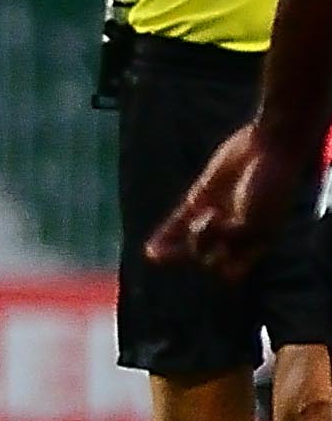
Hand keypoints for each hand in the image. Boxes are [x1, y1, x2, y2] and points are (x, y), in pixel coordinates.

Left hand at [148, 125, 319, 279]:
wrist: (267, 149)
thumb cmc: (269, 188)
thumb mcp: (256, 220)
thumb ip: (233, 239)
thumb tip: (207, 251)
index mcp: (255, 245)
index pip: (233, 271)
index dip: (225, 269)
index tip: (225, 254)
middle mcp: (234, 234)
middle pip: (207, 258)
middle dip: (202, 247)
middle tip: (213, 218)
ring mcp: (216, 215)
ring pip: (189, 242)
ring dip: (174, 251)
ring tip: (154, 256)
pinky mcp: (199, 198)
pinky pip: (178, 222)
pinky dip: (166, 235)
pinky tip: (152, 249)